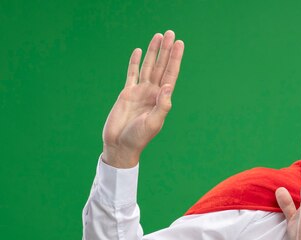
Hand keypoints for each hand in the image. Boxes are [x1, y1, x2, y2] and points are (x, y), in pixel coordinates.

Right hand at [102, 30, 184, 167]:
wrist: (120, 145)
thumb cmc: (138, 138)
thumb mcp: (154, 123)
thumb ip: (162, 105)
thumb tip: (168, 86)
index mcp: (161, 99)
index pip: (171, 74)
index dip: (175, 59)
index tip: (179, 44)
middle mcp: (152, 93)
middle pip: (161, 66)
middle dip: (166, 50)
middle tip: (170, 33)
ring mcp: (140, 92)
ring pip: (148, 67)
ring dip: (153, 52)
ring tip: (158, 36)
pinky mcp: (127, 94)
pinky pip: (132, 74)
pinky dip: (135, 63)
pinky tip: (138, 51)